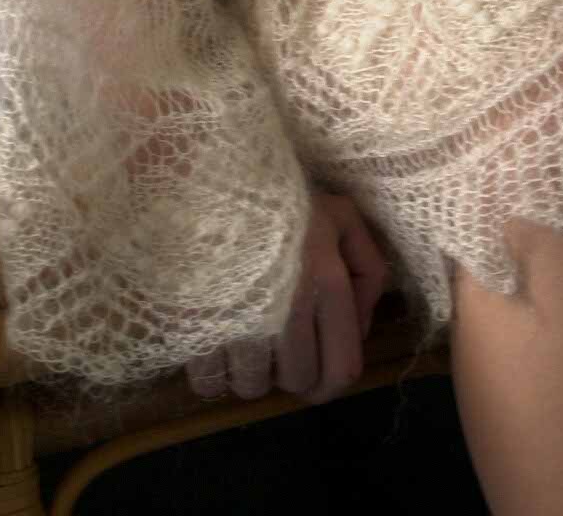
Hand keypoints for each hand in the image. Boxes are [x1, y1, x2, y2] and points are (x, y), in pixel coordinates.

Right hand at [184, 190, 391, 405]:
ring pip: (251, 387)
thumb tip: (360, 328)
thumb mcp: (340, 215)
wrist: (207, 175)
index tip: (317, 370)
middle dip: (290, 370)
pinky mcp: (194, 328)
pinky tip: (213, 336)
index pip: (342, 371)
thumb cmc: (280, 197)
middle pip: (296, 383)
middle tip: (277, 340)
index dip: (331, 380)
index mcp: (328, 285)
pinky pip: (208, 383)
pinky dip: (210, 371)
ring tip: (243, 332)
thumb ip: (368, 269)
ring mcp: (239, 326)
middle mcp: (288, 313)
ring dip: (249, 370)